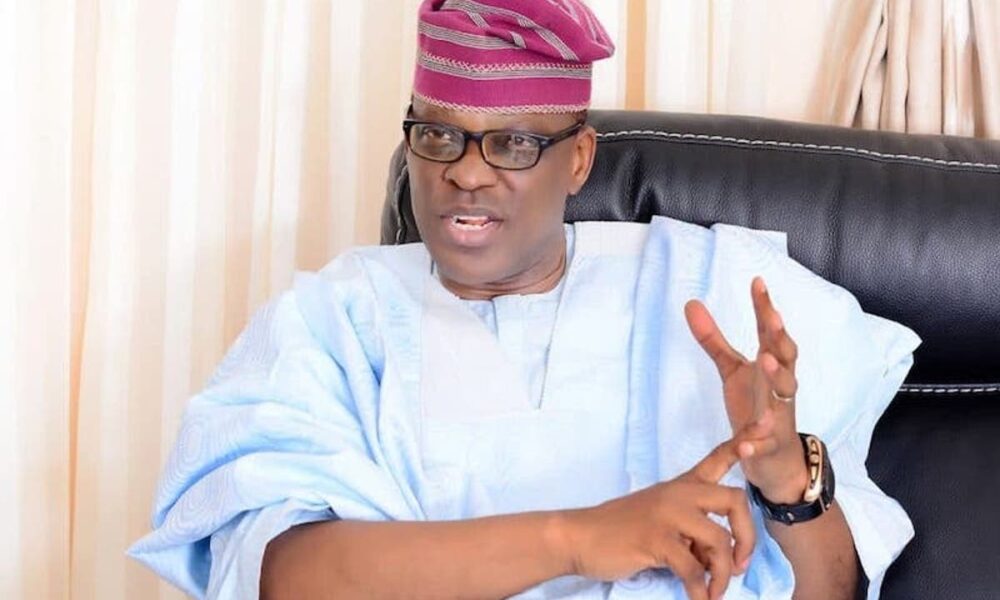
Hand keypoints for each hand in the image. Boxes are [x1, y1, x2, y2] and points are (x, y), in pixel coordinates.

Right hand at [561, 438, 755, 599]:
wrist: (581, 536)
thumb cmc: (622, 530)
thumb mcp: (662, 522)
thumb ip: (693, 533)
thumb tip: (719, 562)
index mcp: (681, 485)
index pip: (717, 457)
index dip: (743, 440)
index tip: (766, 425)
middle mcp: (678, 493)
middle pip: (735, 500)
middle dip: (747, 537)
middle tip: (740, 564)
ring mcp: (667, 513)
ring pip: (719, 540)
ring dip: (723, 573)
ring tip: (715, 591)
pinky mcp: (656, 538)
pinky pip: (694, 568)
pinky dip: (701, 590)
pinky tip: (699, 599)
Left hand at [684, 276, 807, 503]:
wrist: (773, 457)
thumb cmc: (756, 404)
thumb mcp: (732, 370)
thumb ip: (714, 340)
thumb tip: (691, 303)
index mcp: (771, 365)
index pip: (770, 332)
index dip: (765, 308)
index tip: (757, 282)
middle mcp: (780, 386)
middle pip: (786, 358)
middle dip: (780, 337)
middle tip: (772, 318)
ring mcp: (779, 414)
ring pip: (784, 394)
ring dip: (777, 377)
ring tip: (764, 360)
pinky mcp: (771, 444)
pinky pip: (764, 443)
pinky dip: (754, 443)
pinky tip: (742, 443)